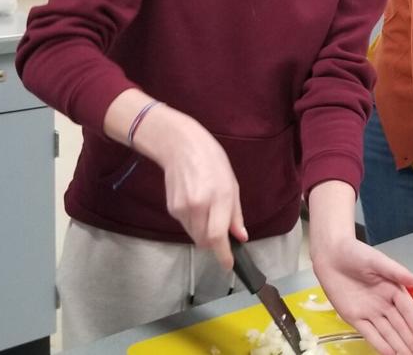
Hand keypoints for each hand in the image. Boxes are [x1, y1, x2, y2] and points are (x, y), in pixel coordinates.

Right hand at [134, 107, 244, 268]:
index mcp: (218, 199)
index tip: (228, 266)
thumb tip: (241, 237)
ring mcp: (181, 209)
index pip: (217, 236)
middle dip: (215, 243)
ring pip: (195, 235)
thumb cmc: (213, 162)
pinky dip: (195, 224)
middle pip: (205, 241)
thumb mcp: (232, 185)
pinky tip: (198, 206)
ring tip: (210, 213)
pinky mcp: (171, 209)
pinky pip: (186, 226)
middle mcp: (197, 207)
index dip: (223, 254)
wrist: (180, 146)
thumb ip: (236, 215)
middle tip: (224, 234)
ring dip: (205, 233)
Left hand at [312, 237, 412, 354]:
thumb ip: (397, 272)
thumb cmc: (356, 254)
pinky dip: (380, 344)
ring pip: (388, 334)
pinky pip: (370, 334)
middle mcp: (385, 304)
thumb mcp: (377, 260)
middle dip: (412, 343)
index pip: (409, 312)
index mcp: (394, 290)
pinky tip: (391, 354)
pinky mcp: (355, 318)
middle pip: (401, 327)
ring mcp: (370, 312)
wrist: (331, 256)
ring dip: (400, 347)